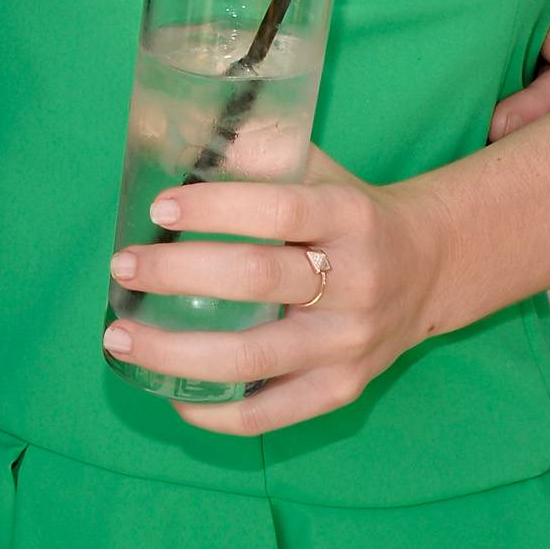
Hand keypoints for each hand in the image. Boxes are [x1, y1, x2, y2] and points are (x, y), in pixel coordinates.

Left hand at [103, 146, 448, 436]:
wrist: (430, 268)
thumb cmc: (351, 213)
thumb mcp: (319, 171)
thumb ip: (260, 154)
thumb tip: (176, 134)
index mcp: (348, 216)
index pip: (277, 209)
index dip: (214, 208)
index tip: (158, 209)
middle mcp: (355, 282)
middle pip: (256, 279)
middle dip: (176, 275)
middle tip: (121, 269)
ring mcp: (349, 344)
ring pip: (253, 357)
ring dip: (176, 352)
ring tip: (120, 338)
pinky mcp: (342, 390)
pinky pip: (271, 414)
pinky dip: (215, 412)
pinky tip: (171, 395)